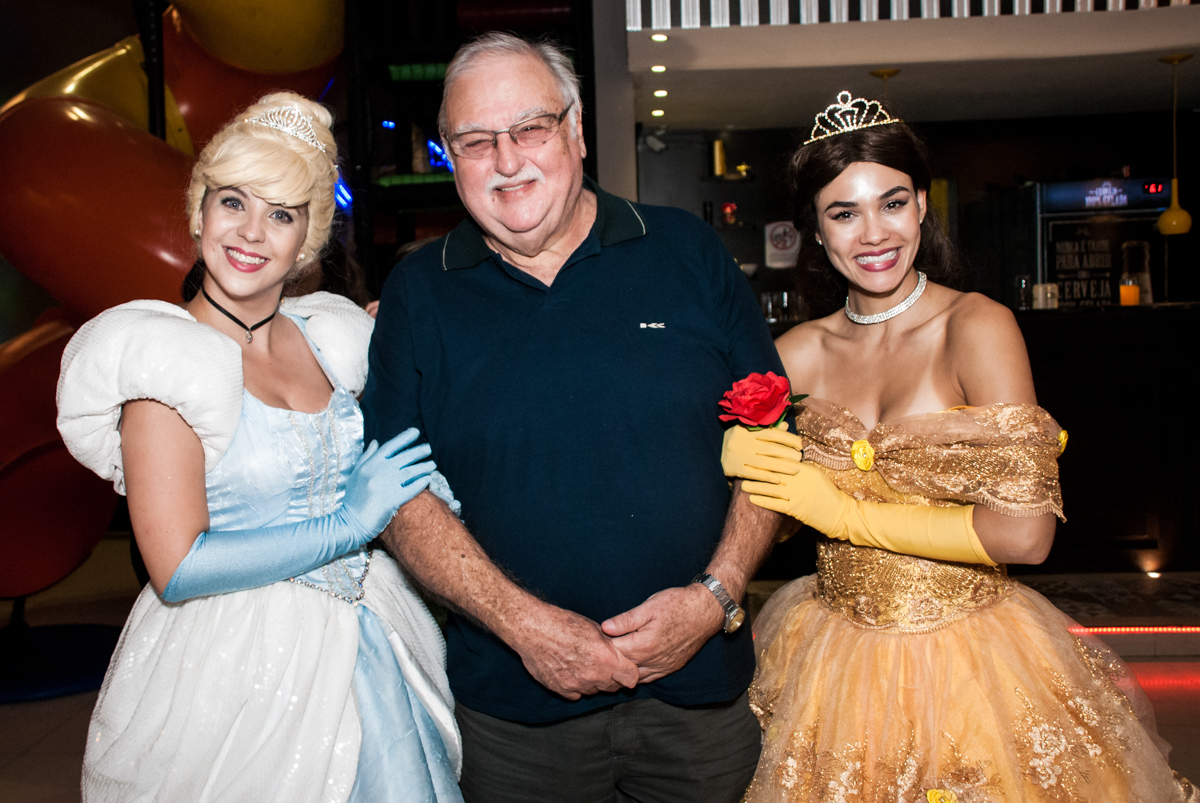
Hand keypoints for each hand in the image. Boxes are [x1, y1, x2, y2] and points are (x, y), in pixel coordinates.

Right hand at [342, 427, 434, 539]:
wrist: (350, 522)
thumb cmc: (353, 499)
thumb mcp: (356, 474)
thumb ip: (367, 457)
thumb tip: (376, 442)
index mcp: (370, 464)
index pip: (390, 446)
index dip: (404, 438)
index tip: (416, 432)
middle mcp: (379, 471)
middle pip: (404, 457)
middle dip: (419, 451)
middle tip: (429, 448)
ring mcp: (387, 485)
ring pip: (411, 471)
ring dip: (424, 466)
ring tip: (432, 465)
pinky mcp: (393, 499)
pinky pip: (412, 488)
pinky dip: (421, 482)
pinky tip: (428, 479)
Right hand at [511, 603, 639, 699]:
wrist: (533, 630)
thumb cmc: (562, 624)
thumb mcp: (593, 628)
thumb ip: (609, 645)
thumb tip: (618, 652)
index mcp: (605, 658)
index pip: (631, 677)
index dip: (630, 672)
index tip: (626, 668)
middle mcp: (593, 675)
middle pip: (614, 687)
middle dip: (613, 678)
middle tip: (604, 665)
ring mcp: (577, 685)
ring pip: (595, 691)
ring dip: (594, 682)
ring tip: (584, 665)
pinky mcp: (562, 689)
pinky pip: (577, 694)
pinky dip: (577, 686)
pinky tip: (571, 671)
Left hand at [601, 585, 724, 683]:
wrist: (706, 611)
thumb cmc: (677, 604)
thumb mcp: (649, 606)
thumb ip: (626, 620)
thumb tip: (604, 627)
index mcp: (645, 644)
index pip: (615, 652)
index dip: (602, 647)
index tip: (592, 641)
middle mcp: (654, 659)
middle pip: (623, 667)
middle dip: (609, 661)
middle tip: (597, 653)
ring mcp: (663, 666)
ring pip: (635, 677)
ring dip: (622, 671)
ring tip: (611, 663)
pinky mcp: (671, 667)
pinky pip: (650, 678)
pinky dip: (637, 676)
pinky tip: (630, 669)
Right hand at [721, 423, 805, 481]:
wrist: (710, 452)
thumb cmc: (736, 440)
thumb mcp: (748, 430)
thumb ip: (767, 428)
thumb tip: (785, 425)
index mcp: (746, 429)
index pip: (771, 433)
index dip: (788, 439)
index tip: (800, 444)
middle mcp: (742, 441)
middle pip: (770, 449)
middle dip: (787, 454)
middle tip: (800, 458)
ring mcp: (737, 456)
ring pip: (764, 462)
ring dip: (781, 467)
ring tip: (795, 469)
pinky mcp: (733, 468)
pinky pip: (753, 474)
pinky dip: (767, 477)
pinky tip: (778, 480)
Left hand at [741, 461, 847, 528]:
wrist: (839, 514)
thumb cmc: (828, 494)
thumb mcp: (817, 475)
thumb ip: (801, 468)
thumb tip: (784, 461)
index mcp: (806, 469)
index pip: (783, 461)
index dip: (767, 458)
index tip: (754, 455)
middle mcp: (800, 480)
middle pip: (774, 473)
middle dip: (757, 470)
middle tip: (743, 467)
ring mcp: (797, 495)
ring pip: (772, 488)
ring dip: (756, 486)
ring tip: (743, 485)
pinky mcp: (795, 509)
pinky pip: (775, 504)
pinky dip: (763, 501)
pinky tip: (752, 498)